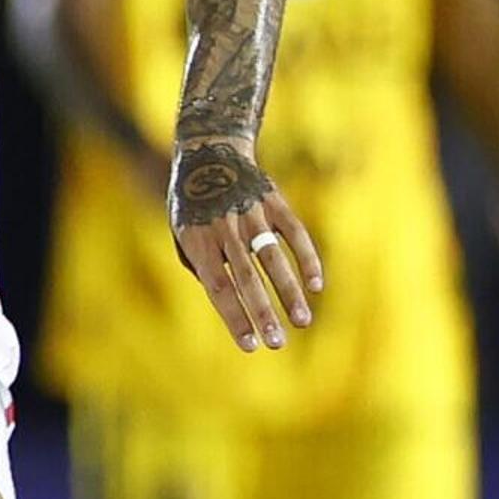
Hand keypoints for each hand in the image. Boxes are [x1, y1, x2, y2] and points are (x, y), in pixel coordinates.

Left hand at [166, 139, 322, 353]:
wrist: (209, 152)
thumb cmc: (191, 204)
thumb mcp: (182, 234)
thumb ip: (201, 267)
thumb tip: (227, 302)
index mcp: (198, 240)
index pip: (218, 287)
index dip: (234, 317)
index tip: (250, 345)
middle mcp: (226, 228)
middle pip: (246, 278)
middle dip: (263, 313)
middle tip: (277, 343)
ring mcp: (253, 214)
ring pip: (274, 258)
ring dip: (290, 292)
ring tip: (302, 322)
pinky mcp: (275, 202)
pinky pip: (295, 234)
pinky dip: (307, 259)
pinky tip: (316, 286)